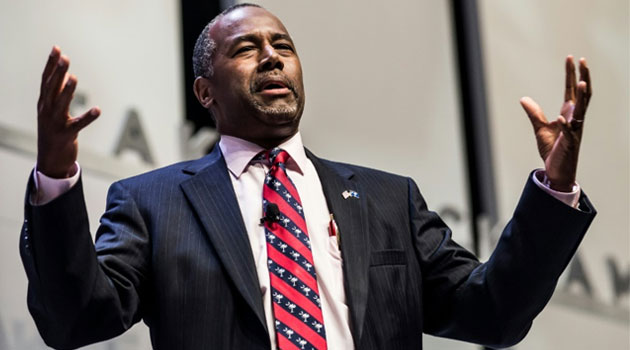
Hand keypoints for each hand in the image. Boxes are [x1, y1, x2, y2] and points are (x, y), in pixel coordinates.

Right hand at [37, 46, 100, 177]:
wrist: (50, 160)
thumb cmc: (54, 132)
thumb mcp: (55, 111)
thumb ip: (61, 94)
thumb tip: (67, 76)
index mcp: (44, 103)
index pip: (46, 80)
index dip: (50, 64)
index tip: (56, 49)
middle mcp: (47, 111)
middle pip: (52, 88)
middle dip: (58, 72)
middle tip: (64, 58)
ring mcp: (55, 123)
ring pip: (61, 104)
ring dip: (68, 91)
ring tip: (74, 78)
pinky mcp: (66, 135)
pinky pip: (79, 124)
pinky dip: (88, 117)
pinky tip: (98, 110)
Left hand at [520, 56, 591, 191]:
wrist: (556, 170)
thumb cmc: (553, 150)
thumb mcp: (540, 129)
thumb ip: (534, 114)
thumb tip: (524, 99)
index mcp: (568, 114)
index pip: (571, 90)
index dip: (571, 73)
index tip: (571, 57)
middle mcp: (574, 119)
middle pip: (582, 95)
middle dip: (583, 77)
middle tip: (582, 61)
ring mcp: (574, 131)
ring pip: (581, 111)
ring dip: (581, 97)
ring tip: (581, 82)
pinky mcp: (569, 144)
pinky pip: (569, 134)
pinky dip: (565, 126)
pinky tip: (561, 118)